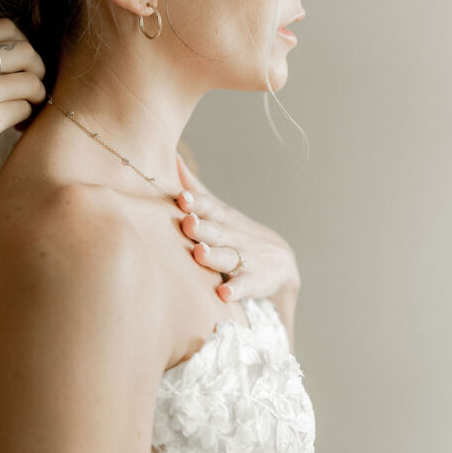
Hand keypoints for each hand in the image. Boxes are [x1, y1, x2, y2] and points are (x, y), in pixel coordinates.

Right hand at [0, 18, 45, 198]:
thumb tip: (11, 56)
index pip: (7, 28)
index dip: (23, 45)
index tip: (21, 65)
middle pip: (26, 52)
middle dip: (37, 70)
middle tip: (31, 88)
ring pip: (31, 82)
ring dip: (35, 97)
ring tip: (24, 108)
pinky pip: (24, 110)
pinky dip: (24, 117)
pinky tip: (15, 125)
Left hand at [175, 154, 300, 304]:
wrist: (281, 262)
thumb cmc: (235, 233)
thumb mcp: (219, 210)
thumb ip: (195, 188)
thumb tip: (171, 158)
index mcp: (222, 218)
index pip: (209, 207)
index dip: (196, 203)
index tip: (182, 197)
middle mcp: (233, 236)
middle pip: (216, 231)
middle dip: (202, 226)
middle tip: (188, 222)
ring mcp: (245, 259)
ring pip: (228, 257)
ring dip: (214, 256)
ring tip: (200, 253)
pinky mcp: (254, 282)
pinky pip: (244, 286)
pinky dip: (235, 290)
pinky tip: (223, 294)